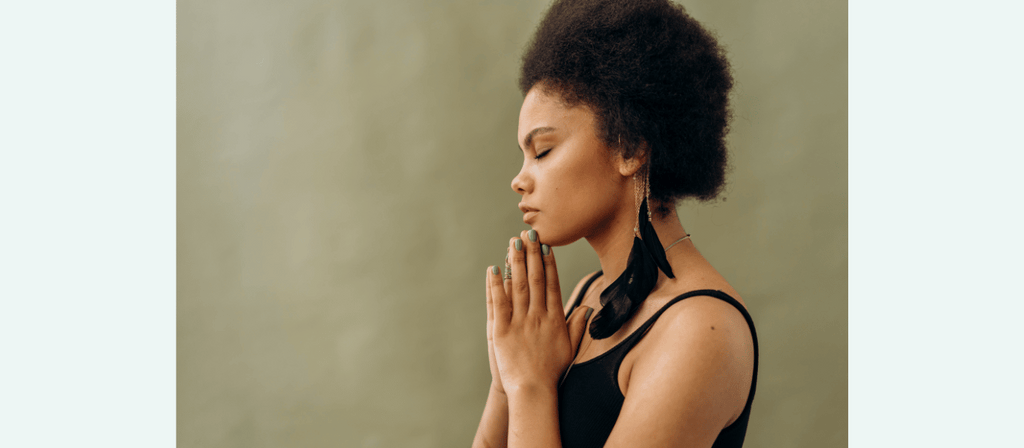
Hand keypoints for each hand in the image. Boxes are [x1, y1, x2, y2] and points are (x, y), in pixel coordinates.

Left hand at [485, 229, 590, 395]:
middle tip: (529, 233)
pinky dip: (496, 285)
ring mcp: (520, 323)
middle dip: (532, 254)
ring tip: (513, 243)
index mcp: (554, 319)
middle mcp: (538, 317)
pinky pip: (499, 303)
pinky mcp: (502, 331)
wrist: (533, 392)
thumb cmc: (552, 372)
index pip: (551, 284)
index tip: (545, 245)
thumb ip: (577, 326)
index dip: (548, 263)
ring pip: (517, 286)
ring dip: (515, 262)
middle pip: (535, 279)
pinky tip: (493, 269)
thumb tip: (586, 308)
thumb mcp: (570, 348)